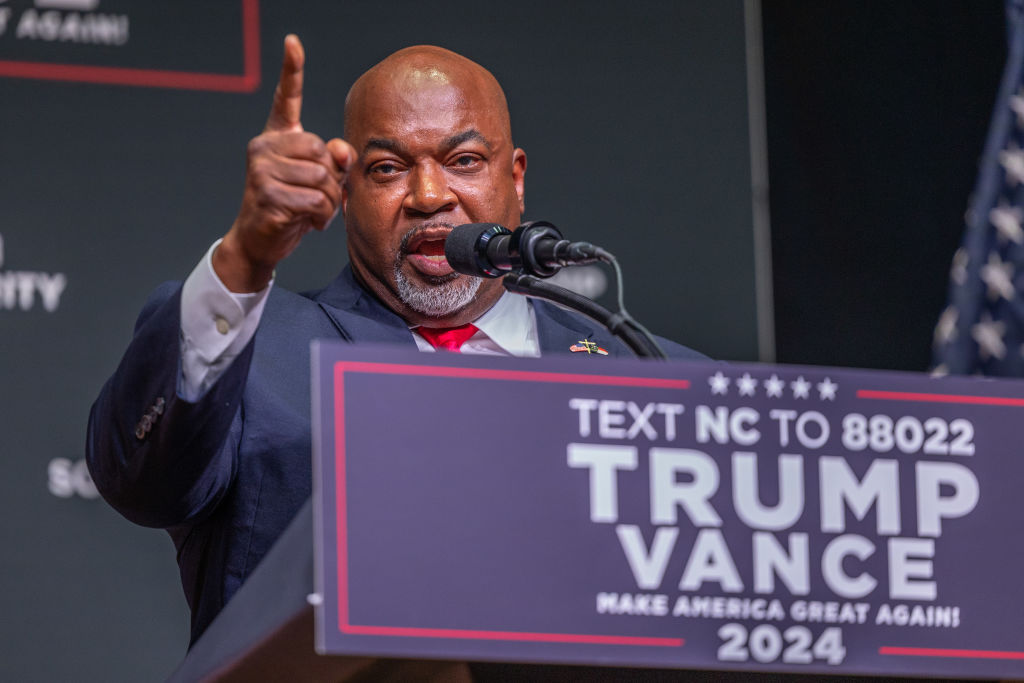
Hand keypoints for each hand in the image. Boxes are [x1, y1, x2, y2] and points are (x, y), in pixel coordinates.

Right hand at [215, 35, 355, 291]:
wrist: (261, 240)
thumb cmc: (293, 206)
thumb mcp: (320, 180)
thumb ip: (336, 161)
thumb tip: (342, 151)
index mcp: (277, 137)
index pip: (285, 99)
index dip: (292, 70)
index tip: (293, 42)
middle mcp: (264, 147)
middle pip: (322, 151)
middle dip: (333, 180)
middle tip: (322, 198)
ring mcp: (261, 170)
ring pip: (322, 178)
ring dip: (330, 202)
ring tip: (316, 212)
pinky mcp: (266, 195)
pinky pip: (315, 201)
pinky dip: (322, 217)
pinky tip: (308, 223)